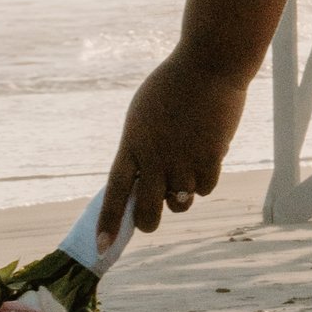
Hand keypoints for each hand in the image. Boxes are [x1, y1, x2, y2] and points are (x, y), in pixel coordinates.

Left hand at [100, 52, 250, 246]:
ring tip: (187, 166)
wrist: (209, 64)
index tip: (101, 247)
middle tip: (151, 221)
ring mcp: (183, 159)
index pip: (114, 192)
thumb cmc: (173, 86)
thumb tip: (148, 183)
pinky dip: (205, 179)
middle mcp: (155, 158)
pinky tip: (207, 155)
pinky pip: (206, 188)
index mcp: (132, 145)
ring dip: (183, 193)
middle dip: (148, 222)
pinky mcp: (211, 157)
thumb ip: (141, 150)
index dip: (108, 222)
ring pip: (181, 202)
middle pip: (148, 211)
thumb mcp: (143, 116)